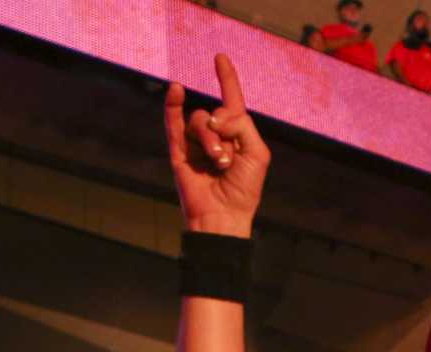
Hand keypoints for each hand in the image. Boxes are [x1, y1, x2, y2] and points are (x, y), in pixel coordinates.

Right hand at [165, 54, 269, 236]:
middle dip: (223, 130)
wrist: (223, 216)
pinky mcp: (179, 153)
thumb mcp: (257, 153)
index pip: (232, 99)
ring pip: (198, 121)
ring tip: (217, 162)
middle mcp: (216, 136)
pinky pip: (173, 123)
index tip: (220, 57)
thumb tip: (215, 117)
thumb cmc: (244, 189)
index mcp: (237, 135)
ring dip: (209, 139)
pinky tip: (175, 90)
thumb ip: (242, 125)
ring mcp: (196, 143)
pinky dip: (172, 106)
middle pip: (216, 112)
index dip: (227, 78)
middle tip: (227, 158)